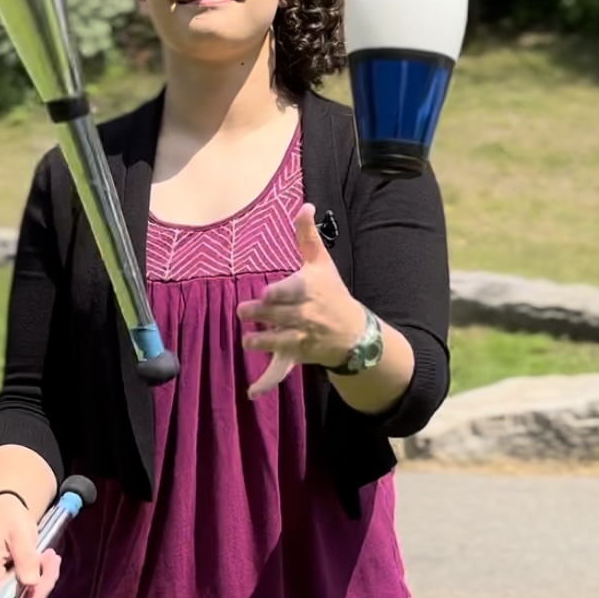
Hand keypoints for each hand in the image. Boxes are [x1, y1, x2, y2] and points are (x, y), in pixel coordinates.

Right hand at [0, 493, 61, 597]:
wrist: (10, 509)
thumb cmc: (8, 518)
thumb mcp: (18, 532)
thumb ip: (25, 556)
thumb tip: (30, 582)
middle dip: (37, 595)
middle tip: (50, 564)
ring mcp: (4, 587)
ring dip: (45, 585)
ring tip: (51, 557)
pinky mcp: (17, 584)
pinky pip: (32, 594)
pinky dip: (46, 580)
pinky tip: (50, 560)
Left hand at [236, 203, 367, 398]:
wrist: (355, 333)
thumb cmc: (333, 293)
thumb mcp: (322, 263)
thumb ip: (308, 236)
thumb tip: (304, 204)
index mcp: (311, 290)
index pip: (294, 292)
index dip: (280, 294)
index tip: (266, 293)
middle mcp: (308, 316)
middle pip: (281, 316)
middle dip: (262, 316)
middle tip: (243, 312)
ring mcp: (303, 338)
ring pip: (279, 343)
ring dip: (262, 343)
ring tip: (248, 340)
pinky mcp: (297, 356)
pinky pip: (280, 372)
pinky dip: (266, 384)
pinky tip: (251, 392)